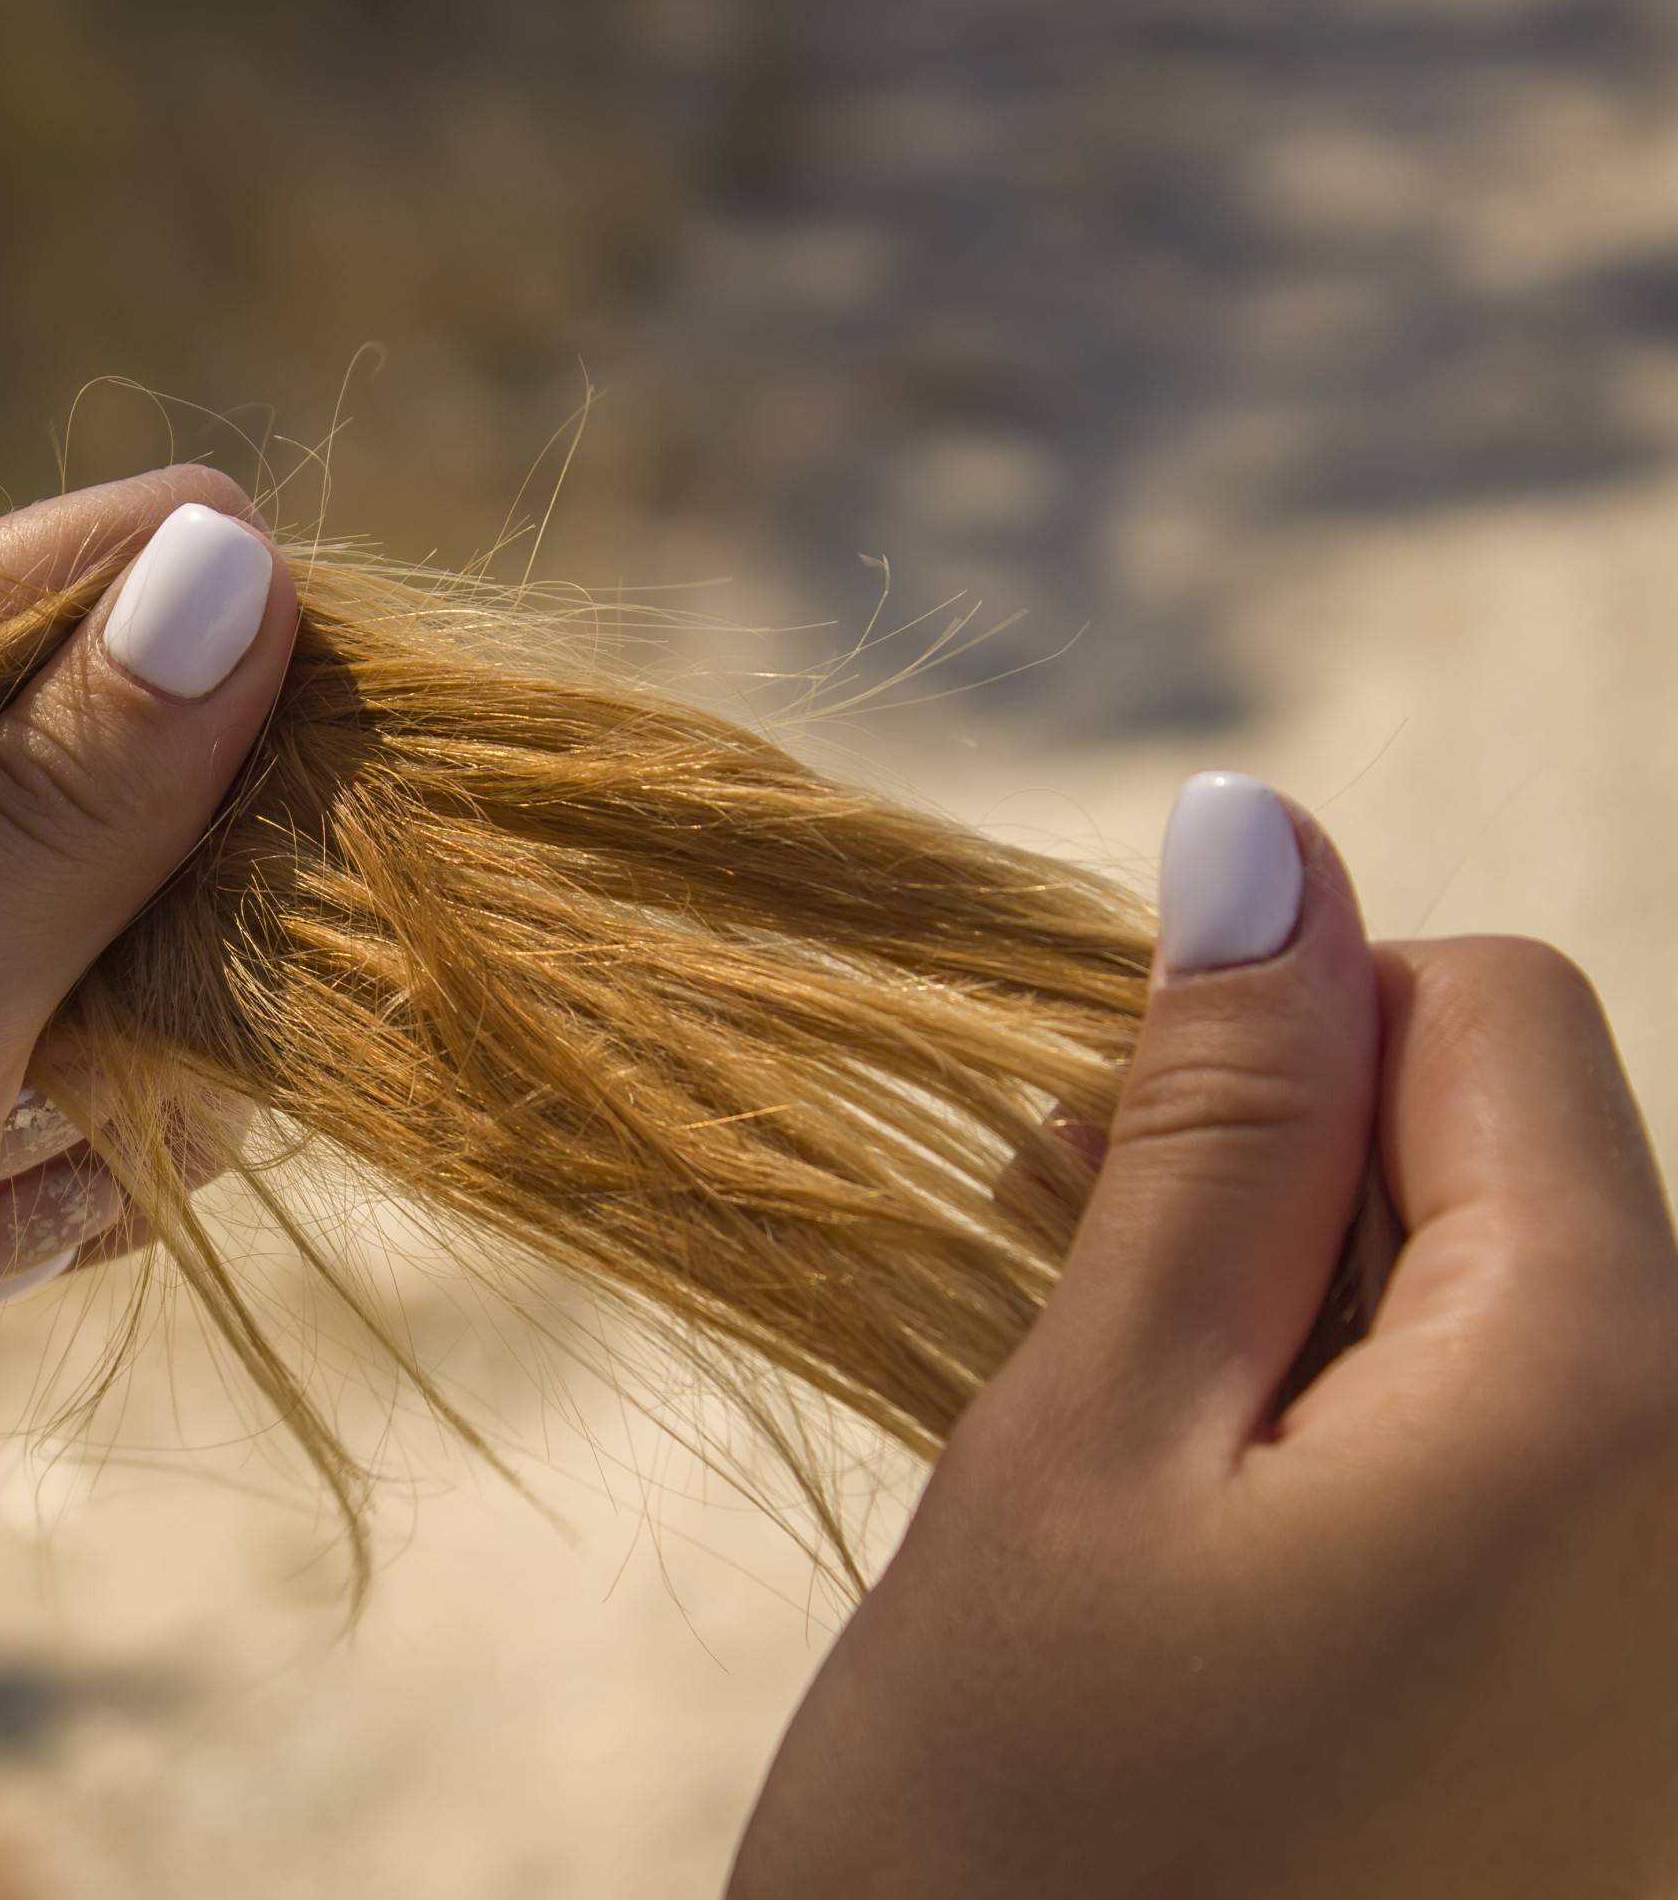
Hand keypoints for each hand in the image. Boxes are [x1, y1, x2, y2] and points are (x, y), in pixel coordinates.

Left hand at [0, 467, 297, 1897]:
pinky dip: (131, 1144)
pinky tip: (174, 1182)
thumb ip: (48, 820)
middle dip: (205, 818)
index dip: (168, 607)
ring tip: (275, 1039)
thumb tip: (224, 558)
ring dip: (186, 996)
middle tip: (353, 858)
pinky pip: (60, 1119)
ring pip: (71, 958)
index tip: (357, 636)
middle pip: (49, 787)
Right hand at [732, 773, 1677, 1896]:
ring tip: (1131, 1481)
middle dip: (1295, 1198)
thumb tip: (1262, 834)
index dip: (1278, 1042)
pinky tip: (1226, 1586)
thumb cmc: (1017, 1836)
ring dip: (1315, 1342)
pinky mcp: (1633, 1749)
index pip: (1497, 1015)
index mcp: (1610, 1404)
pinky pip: (1546, 1497)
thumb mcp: (1080, 1443)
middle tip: (1068, 1321)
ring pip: (1530, 1334)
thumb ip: (1209, 1131)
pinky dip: (1377, 1480)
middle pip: (1533, 1177)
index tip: (1096, 1173)